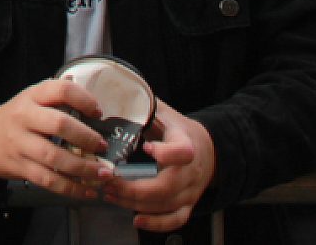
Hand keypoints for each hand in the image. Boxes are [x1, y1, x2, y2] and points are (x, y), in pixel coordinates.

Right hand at [0, 79, 113, 197]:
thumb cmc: (16, 118)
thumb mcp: (31, 99)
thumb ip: (58, 97)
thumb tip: (91, 101)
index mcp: (31, 96)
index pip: (61, 90)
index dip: (85, 100)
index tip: (98, 113)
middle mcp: (24, 117)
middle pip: (59, 124)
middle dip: (86, 137)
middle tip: (102, 146)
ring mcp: (20, 144)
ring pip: (54, 157)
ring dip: (83, 168)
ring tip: (102, 174)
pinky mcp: (20, 167)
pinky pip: (48, 180)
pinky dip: (70, 188)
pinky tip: (86, 191)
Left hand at [105, 102, 215, 232]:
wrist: (208, 150)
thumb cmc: (179, 131)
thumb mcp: (165, 113)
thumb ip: (143, 106)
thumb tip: (114, 92)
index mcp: (187, 144)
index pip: (182, 152)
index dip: (165, 153)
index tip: (146, 147)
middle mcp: (191, 171)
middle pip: (165, 186)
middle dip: (132, 187)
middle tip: (107, 180)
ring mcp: (190, 191)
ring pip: (164, 204)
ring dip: (133, 202)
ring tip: (109, 193)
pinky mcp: (187, 204)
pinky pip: (174, 219)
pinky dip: (156, 224)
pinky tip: (136, 219)